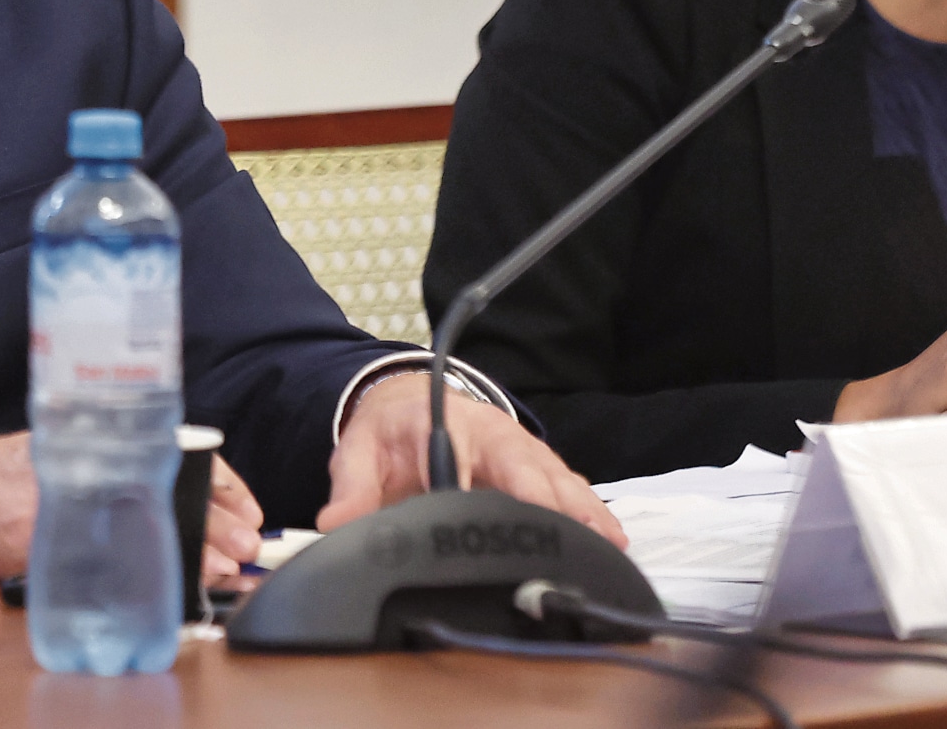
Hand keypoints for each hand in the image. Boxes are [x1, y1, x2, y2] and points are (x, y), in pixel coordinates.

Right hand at [0, 432, 268, 586]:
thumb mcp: (57, 442)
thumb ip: (105, 452)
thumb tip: (177, 476)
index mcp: (94, 438)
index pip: (176, 453)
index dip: (223, 485)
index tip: (247, 507)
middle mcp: (85, 469)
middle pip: (175, 495)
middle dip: (220, 525)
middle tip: (246, 545)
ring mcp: (67, 509)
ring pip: (153, 531)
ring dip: (200, 555)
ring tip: (226, 570)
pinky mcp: (57, 547)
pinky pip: (116, 566)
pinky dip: (154, 579)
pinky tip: (178, 586)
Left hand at [319, 372, 624, 546]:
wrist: (406, 401)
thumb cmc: (387, 431)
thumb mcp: (358, 452)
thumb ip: (350, 488)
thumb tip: (336, 525)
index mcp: (444, 423)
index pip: (466, 450)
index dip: (484, 480)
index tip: (504, 510)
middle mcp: (491, 433)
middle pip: (526, 466)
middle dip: (551, 500)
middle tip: (576, 537)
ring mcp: (518, 449)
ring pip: (556, 477)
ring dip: (581, 510)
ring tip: (607, 544)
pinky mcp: (535, 467)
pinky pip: (567, 487)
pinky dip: (590, 512)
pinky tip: (610, 540)